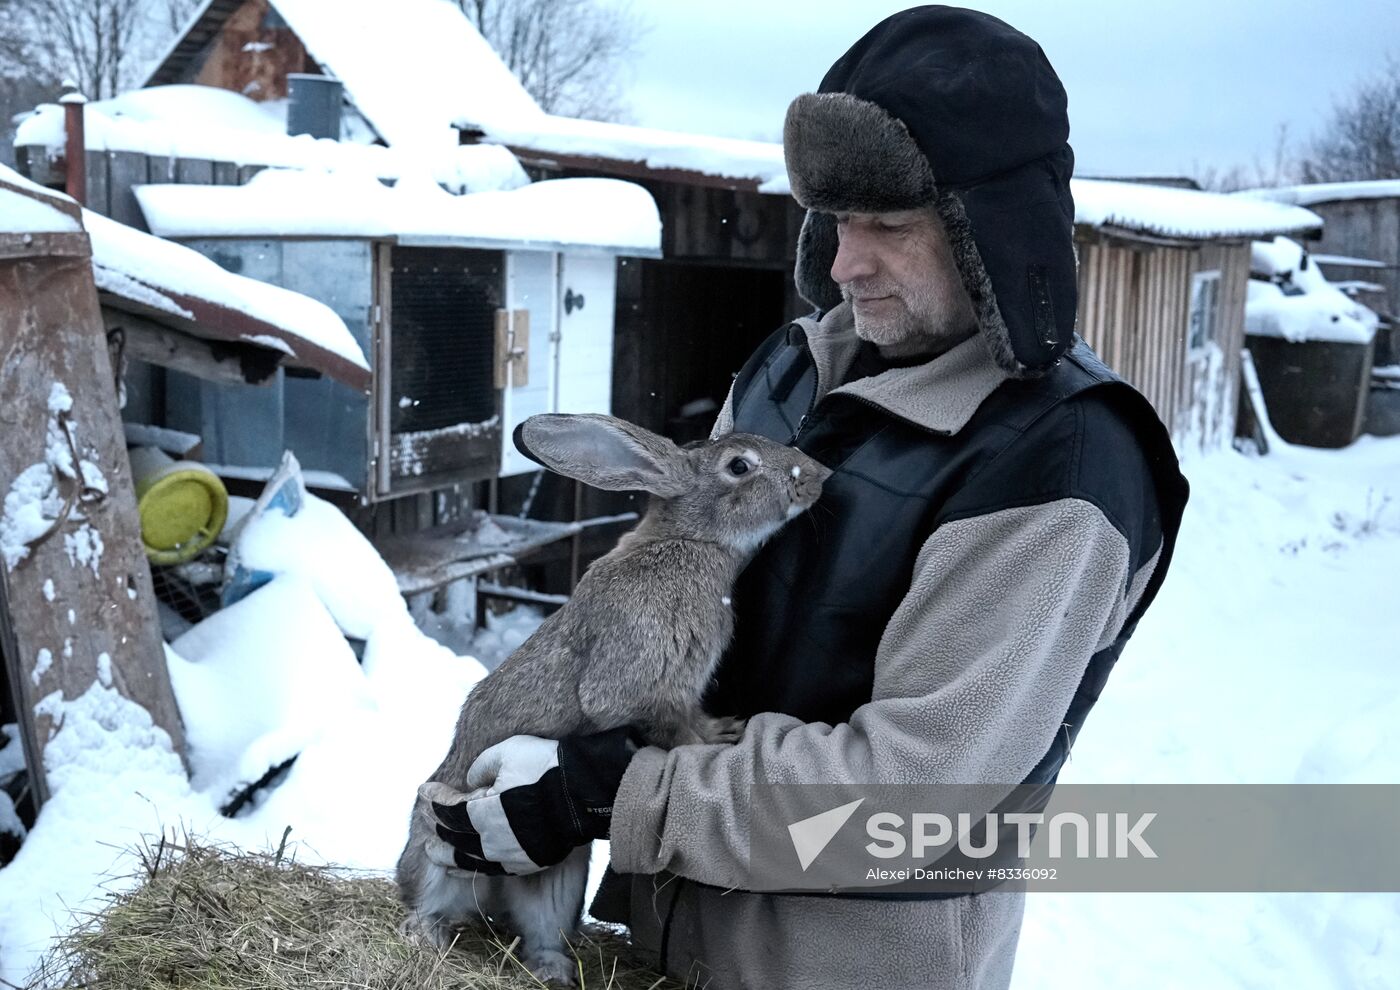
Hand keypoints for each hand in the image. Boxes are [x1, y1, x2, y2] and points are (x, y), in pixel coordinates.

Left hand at [421, 726, 641, 875]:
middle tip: (424, 822)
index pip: (447, 810)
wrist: (586, 790)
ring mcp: (510, 855)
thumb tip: (472, 781)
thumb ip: (481, 766)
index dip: (432, 799)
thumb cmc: (546, 766)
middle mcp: (492, 841)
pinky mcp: (528, 862)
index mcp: (483, 814)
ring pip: (469, 862)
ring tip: (435, 854)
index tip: (423, 790)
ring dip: (448, 857)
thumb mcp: (508, 752)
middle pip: (452, 841)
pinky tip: (467, 866)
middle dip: (434, 831)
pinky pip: (492, 869)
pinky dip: (473, 867)